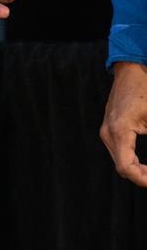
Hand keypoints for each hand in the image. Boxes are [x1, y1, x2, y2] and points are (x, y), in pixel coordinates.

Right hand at [100, 62, 146, 187]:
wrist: (131, 70)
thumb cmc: (145, 90)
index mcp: (119, 130)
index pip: (126, 168)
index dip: (143, 180)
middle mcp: (108, 133)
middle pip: (123, 168)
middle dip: (142, 177)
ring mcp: (106, 131)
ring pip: (120, 162)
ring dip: (137, 171)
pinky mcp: (109, 129)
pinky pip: (119, 153)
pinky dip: (132, 162)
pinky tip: (145, 165)